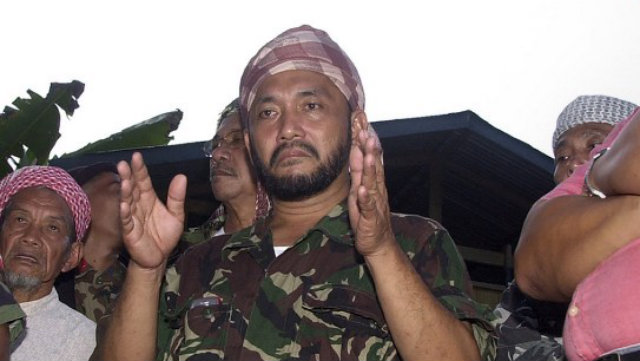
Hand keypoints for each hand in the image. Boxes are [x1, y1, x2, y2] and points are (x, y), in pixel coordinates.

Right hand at [118, 152, 185, 269]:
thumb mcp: (176, 214)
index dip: (140, 169)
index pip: (143, 181)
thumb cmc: (165, 235)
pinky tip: (124, 204)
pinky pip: (127, 221)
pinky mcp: (130, 232)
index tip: (136, 156)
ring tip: (124, 180)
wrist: (160, 257)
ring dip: (125, 191)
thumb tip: (181, 176)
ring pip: (127, 202)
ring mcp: (133, 218)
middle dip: (128, 176)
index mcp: (149, 199)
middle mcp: (139, 206)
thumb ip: (176, 197)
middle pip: (132, 188)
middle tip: (124, 163)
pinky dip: (125, 213)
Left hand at [348, 116, 394, 256]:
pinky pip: (368, 207)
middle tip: (366, 130)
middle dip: (370, 148)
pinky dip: (365, 198)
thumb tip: (356, 152)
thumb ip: (359, 172)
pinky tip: (362, 190)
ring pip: (373, 183)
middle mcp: (375, 189)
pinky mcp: (370, 218)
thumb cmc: (367, 216)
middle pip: (374, 166)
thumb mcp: (360, 190)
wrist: (378, 242)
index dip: (365, 141)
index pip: (369, 157)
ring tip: (369, 154)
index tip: (361, 123)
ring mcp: (374, 203)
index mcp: (371, 182)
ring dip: (371, 168)